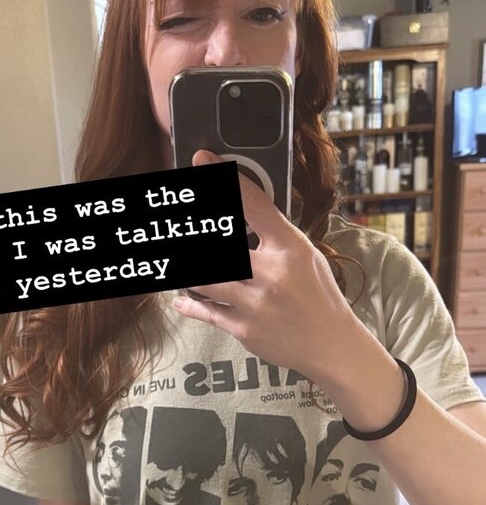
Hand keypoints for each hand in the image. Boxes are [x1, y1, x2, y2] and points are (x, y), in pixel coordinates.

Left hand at [174, 150, 362, 386]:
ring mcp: (255, 304)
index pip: (254, 203)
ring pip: (204, 280)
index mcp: (290, 247)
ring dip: (187, 271)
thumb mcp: (303, 254)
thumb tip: (240, 209)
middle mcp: (272, 273)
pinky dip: (190, 303)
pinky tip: (179, 298)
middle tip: (173, 221)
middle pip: (218, 245)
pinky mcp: (244, 330)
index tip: (201, 160)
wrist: (331, 345)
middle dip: (194, 233)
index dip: (224, 178)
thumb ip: (273, 234)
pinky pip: (206, 312)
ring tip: (174, 263)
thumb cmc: (317, 295)